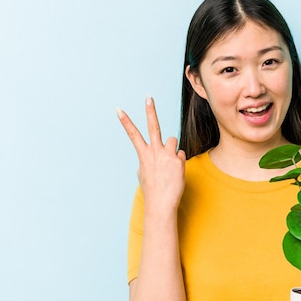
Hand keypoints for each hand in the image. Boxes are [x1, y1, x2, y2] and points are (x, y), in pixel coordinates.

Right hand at [117, 97, 185, 211]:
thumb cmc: (152, 191)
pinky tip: (176, 172)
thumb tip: (147, 159)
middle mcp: (154, 152)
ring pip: (172, 141)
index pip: (133, 135)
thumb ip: (145, 162)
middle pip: (153, 127)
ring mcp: (167, 155)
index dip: (125, 121)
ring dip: (172, 150)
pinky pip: (181, 154)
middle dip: (150, 111)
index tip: (118, 109)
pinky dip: (180, 162)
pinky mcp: (178, 160)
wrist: (161, 204)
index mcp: (144, 155)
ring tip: (169, 165)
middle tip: (148, 97)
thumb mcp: (143, 175)